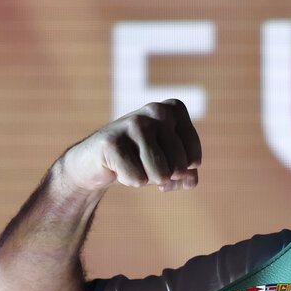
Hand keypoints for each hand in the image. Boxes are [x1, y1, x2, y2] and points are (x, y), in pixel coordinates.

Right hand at [59, 99, 201, 192]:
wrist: (96, 161)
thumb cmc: (140, 160)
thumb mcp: (171, 165)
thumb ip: (188, 174)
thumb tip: (187, 179)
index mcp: (174, 110)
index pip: (194, 159)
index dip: (181, 172)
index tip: (164, 160)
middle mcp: (157, 110)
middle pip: (178, 168)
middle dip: (163, 177)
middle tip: (146, 164)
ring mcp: (133, 123)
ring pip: (160, 174)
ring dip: (147, 179)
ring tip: (133, 164)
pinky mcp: (111, 141)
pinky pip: (137, 179)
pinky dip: (129, 180)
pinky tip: (117, 167)